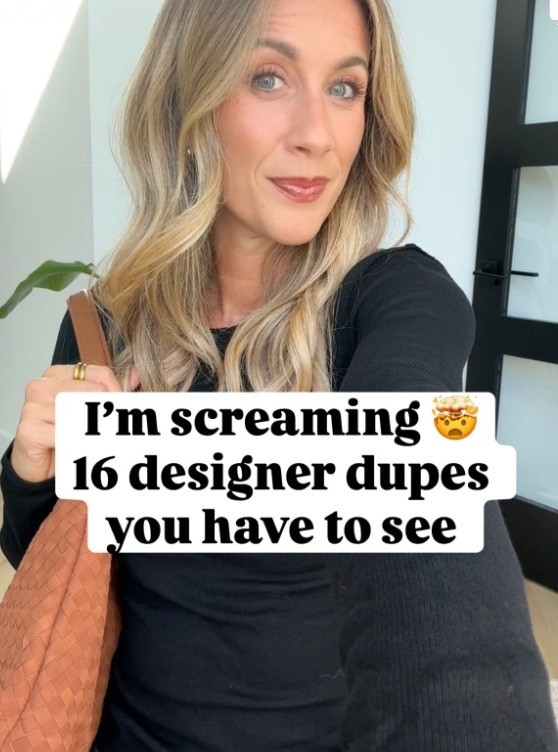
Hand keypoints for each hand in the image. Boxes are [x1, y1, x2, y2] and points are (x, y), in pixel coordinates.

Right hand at [11, 364, 140, 483]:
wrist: (39, 465)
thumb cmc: (61, 434)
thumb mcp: (87, 410)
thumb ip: (111, 392)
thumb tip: (137, 376)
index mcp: (57, 374)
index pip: (99, 374)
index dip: (117, 392)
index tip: (122, 407)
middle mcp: (42, 386)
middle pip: (92, 392)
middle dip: (108, 412)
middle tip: (114, 427)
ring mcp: (32, 406)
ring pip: (79, 414)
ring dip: (94, 430)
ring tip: (98, 439)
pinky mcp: (28, 429)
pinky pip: (65, 435)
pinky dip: (78, 444)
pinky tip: (79, 448)